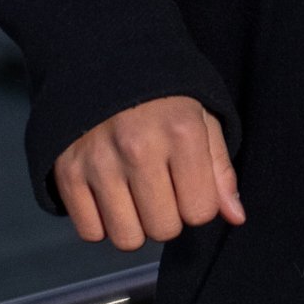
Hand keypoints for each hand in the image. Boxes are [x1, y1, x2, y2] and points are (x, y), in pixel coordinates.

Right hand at [53, 96, 245, 248]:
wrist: (105, 64)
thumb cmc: (163, 98)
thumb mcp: (202, 120)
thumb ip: (220, 170)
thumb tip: (236, 217)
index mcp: (181, 132)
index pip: (200, 211)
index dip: (199, 204)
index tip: (189, 184)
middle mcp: (138, 148)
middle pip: (163, 229)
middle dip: (168, 216)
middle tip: (162, 188)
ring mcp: (99, 161)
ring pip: (127, 239)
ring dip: (136, 225)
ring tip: (136, 194)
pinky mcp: (67, 172)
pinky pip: (90, 232)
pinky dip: (101, 223)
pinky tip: (109, 196)